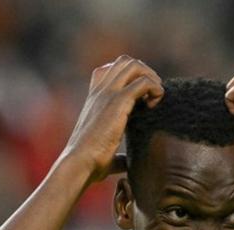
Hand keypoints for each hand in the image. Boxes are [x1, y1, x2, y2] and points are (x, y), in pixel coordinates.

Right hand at [62, 55, 162, 183]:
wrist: (79, 163)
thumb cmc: (89, 163)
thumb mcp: (105, 155)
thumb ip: (116, 155)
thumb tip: (124, 163)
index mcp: (94, 99)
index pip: (111, 70)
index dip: (130, 78)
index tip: (140, 99)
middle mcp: (100, 92)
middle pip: (125, 61)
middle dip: (144, 74)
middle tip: (151, 96)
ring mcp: (108, 94)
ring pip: (134, 65)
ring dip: (151, 78)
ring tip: (154, 98)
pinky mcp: (118, 102)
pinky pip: (144, 82)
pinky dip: (155, 89)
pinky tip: (153, 106)